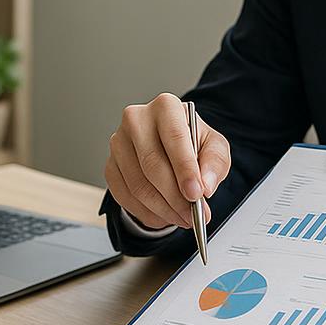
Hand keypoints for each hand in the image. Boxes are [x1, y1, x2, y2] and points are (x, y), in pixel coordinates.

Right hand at [105, 93, 231, 230]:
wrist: (170, 145)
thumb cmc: (192, 143)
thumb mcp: (214, 147)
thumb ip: (214, 163)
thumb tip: (205, 185)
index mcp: (165, 106)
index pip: (174, 138)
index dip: (185, 169)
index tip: (197, 194)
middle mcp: (136, 120)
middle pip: (153, 165)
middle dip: (176, 197)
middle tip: (193, 215)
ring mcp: (118, 143)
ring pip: (139, 186)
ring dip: (163, 209)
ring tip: (183, 218)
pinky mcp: (110, 165)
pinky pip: (125, 197)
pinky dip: (147, 213)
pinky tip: (165, 215)